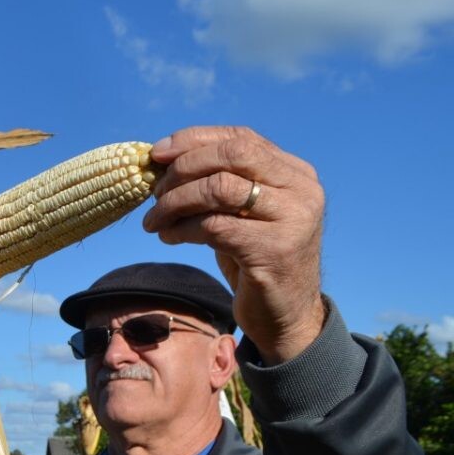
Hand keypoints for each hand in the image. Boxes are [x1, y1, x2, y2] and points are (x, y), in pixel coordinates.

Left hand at [142, 126, 326, 363]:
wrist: (286, 315)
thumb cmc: (255, 259)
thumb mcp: (242, 214)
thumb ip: (219, 183)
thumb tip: (162, 162)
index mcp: (295, 173)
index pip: (240, 139)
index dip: (193, 140)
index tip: (156, 155)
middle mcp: (301, 190)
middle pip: (231, 157)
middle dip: (183, 169)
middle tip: (154, 192)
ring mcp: (292, 219)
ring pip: (218, 189)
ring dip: (175, 203)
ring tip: (154, 221)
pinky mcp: (274, 250)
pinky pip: (214, 226)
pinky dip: (182, 229)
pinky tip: (169, 237)